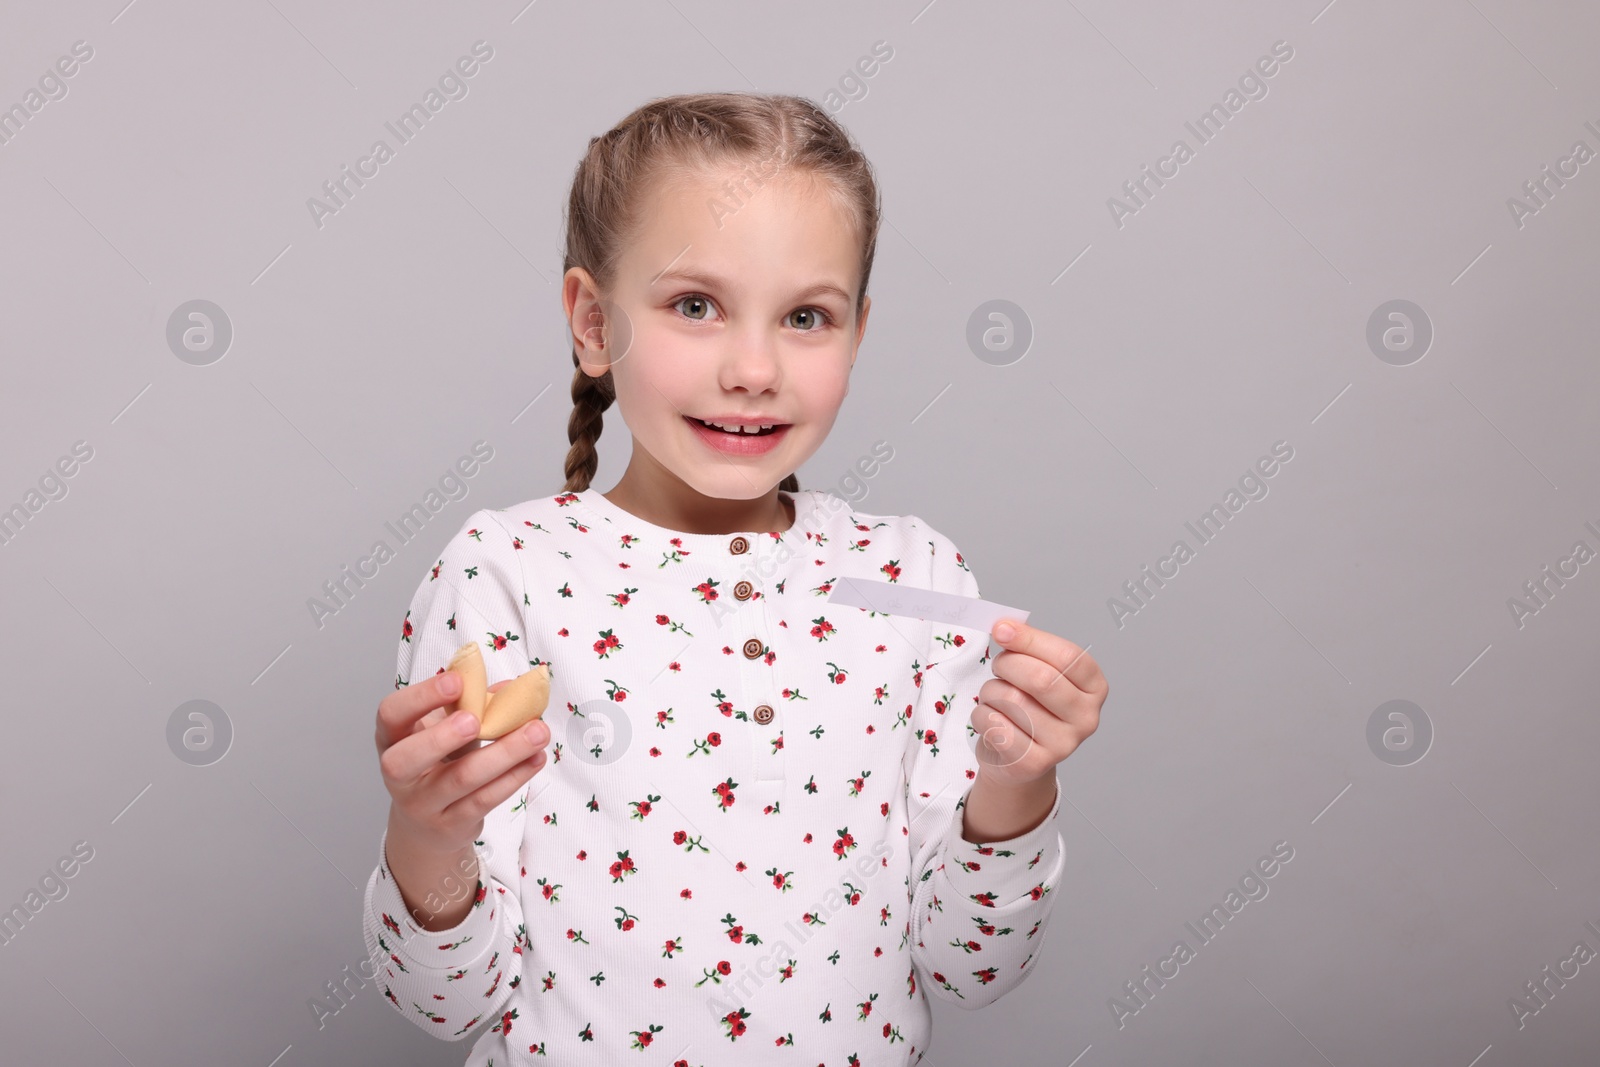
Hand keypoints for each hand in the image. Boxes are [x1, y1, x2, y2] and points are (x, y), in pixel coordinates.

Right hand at [375, 669, 551, 856]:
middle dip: (443, 737)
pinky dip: (514, 776)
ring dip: (504, 753)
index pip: (391, 714)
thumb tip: (514, 689)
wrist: (426, 827)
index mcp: (393, 738)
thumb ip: (471, 705)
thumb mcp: (443, 730)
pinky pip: (484, 799)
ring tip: (537, 732)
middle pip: (407, 759)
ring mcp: (423, 804)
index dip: (421, 697)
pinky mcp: (451, 824)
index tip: (456, 681)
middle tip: (476, 721)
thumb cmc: (436, 764)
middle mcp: (398, 774)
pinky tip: (536, 758)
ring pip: (461, 779)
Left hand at [973, 619, 1106, 786]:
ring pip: (1013, 700)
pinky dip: (982, 714)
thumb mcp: (1035, 671)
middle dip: (1008, 664)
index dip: (1030, 639)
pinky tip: (990, 718)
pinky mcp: (1034, 763)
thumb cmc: (1028, 706)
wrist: (1018, 758)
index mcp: (1094, 688)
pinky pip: (996, 725)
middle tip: (998, 666)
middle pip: (1041, 679)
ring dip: (991, 691)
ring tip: (995, 696)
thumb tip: (1005, 627)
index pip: (1068, 656)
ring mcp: (1064, 745)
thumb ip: (1026, 647)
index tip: (1002, 629)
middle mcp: (1086, 718)